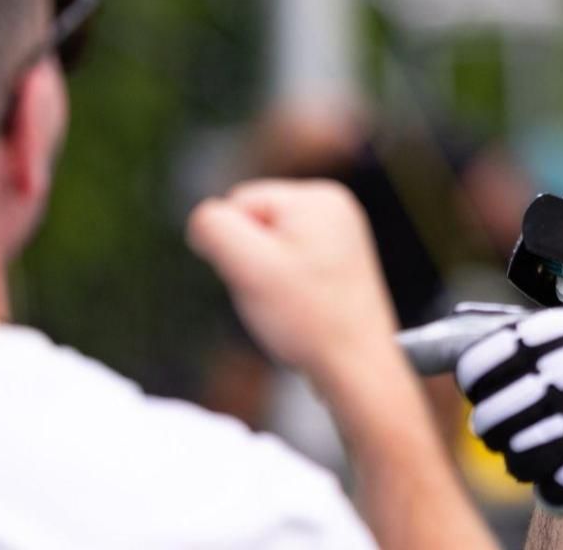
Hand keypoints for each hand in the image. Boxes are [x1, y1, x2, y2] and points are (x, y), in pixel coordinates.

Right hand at [187, 179, 396, 379]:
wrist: (357, 367)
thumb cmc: (306, 317)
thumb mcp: (248, 267)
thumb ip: (215, 228)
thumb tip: (204, 218)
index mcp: (317, 196)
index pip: (239, 202)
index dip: (234, 246)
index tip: (264, 279)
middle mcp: (335, 205)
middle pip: (255, 220)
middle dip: (252, 258)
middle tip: (278, 294)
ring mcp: (341, 232)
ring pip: (269, 243)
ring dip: (266, 273)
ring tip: (292, 302)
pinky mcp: (341, 259)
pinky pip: (290, 260)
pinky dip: (285, 283)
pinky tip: (302, 305)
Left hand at [454, 308, 562, 516]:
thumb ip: (512, 349)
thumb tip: (442, 362)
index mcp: (562, 335)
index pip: (479, 365)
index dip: (475, 384)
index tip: (481, 390)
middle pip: (488, 422)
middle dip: (492, 431)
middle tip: (501, 431)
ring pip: (514, 462)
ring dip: (520, 463)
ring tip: (535, 453)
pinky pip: (550, 492)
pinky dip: (555, 488)